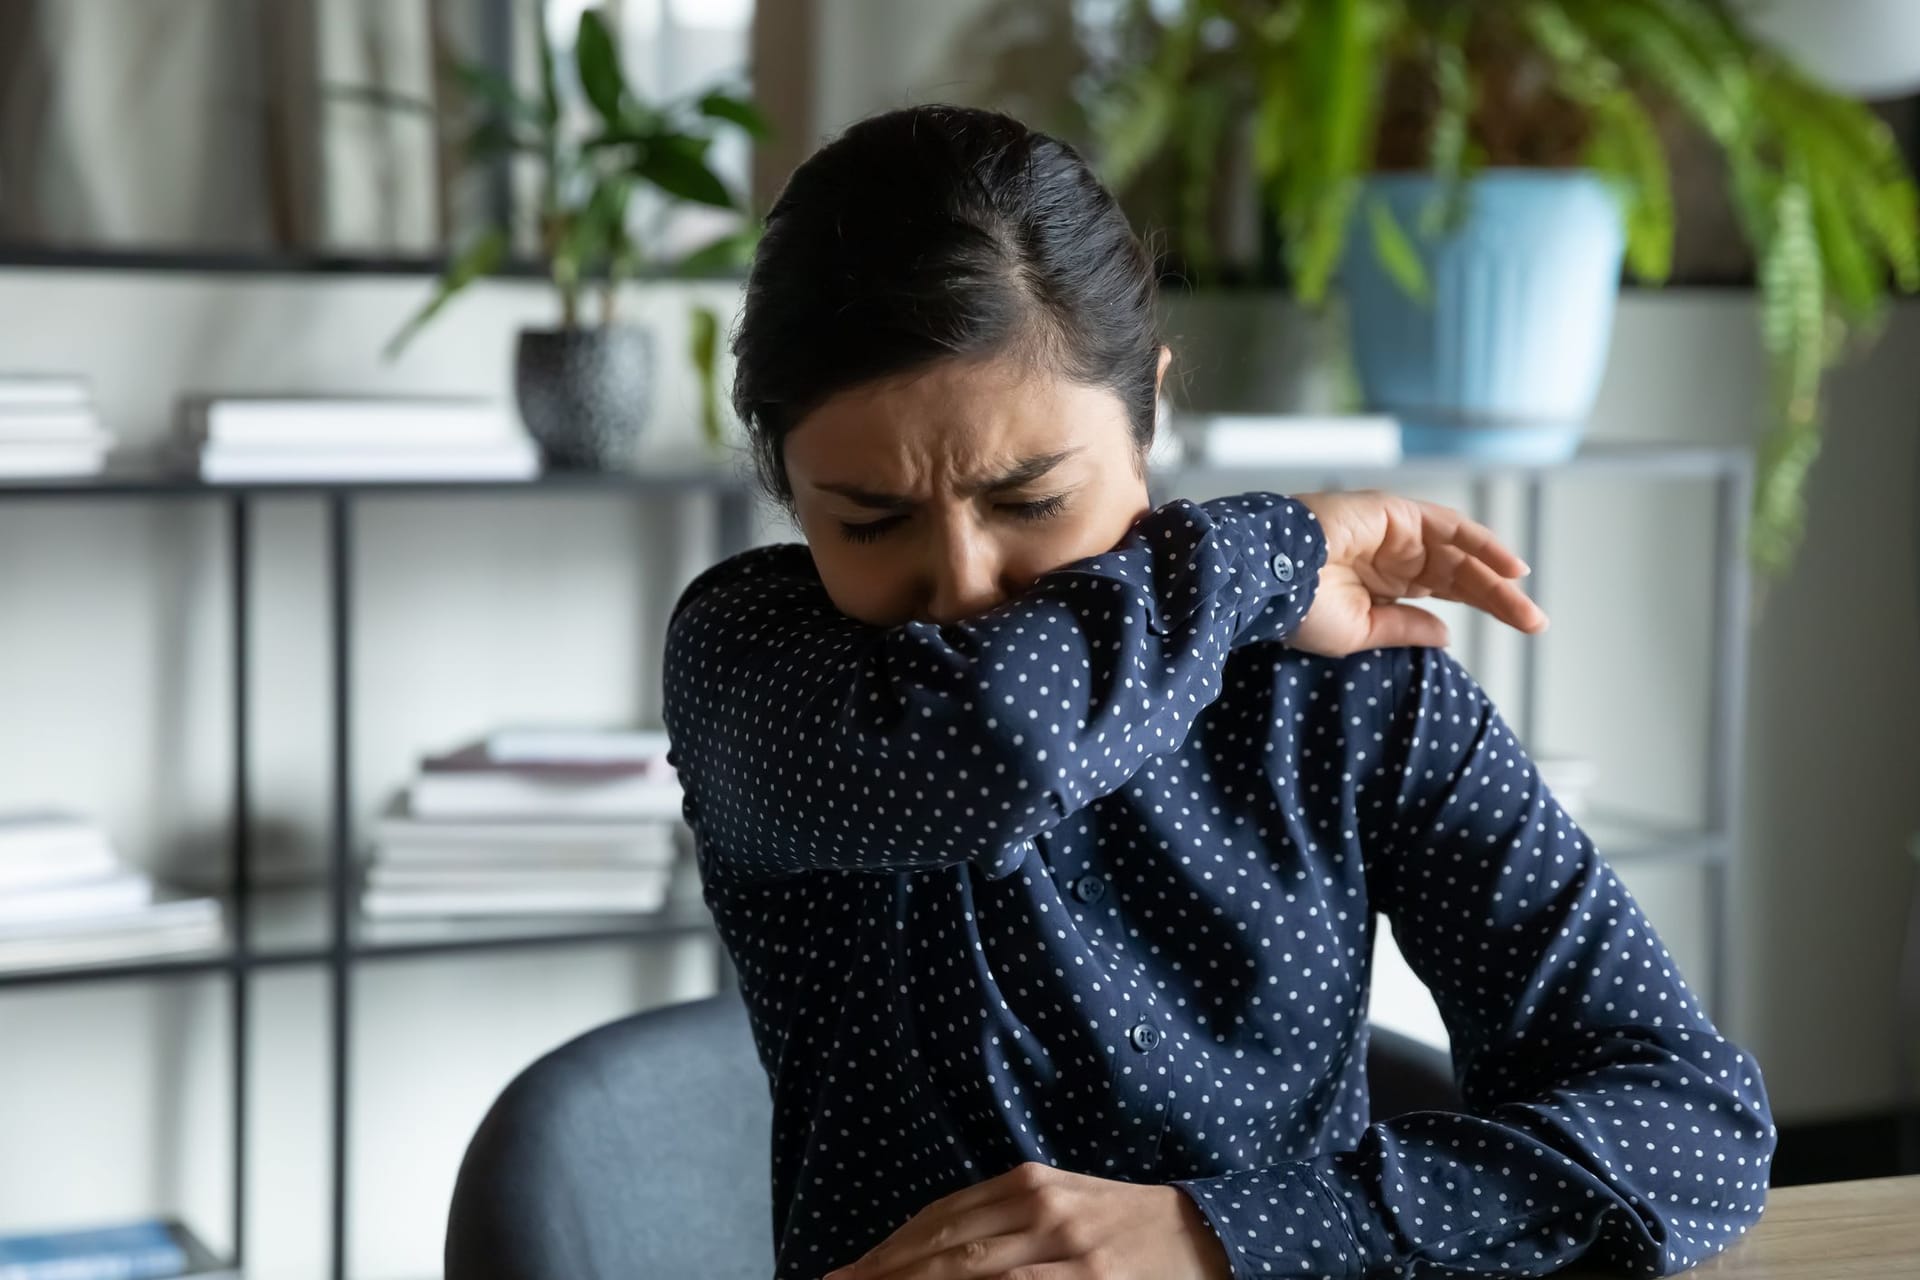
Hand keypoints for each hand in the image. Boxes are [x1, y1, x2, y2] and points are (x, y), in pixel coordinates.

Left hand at [819, 1161, 1230, 1279]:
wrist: (1208, 1236)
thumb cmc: (1126, 1227)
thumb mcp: (1063, 1206)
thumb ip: (1004, 1220)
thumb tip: (932, 1251)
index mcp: (1029, 1183)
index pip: (940, 1218)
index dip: (888, 1248)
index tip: (846, 1272)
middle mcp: (1041, 1208)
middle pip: (944, 1246)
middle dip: (883, 1273)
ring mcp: (1065, 1249)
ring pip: (968, 1272)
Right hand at [1293, 489, 1546, 656]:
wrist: (1266, 577)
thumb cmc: (1296, 609)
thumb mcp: (1360, 632)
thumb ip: (1405, 627)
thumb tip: (1446, 634)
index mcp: (1381, 584)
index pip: (1442, 592)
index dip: (1482, 607)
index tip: (1520, 626)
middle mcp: (1392, 555)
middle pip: (1458, 574)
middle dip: (1497, 597)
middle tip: (1535, 623)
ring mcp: (1394, 531)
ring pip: (1458, 553)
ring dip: (1495, 576)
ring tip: (1526, 603)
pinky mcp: (1393, 512)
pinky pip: (1448, 527)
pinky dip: (1480, 543)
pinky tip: (1508, 567)